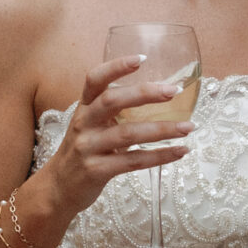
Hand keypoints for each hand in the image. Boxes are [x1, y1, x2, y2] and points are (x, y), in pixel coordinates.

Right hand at [40, 54, 192, 218]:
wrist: (58, 188)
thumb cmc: (83, 152)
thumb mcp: (91, 126)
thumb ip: (113, 111)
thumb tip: (155, 95)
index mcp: (84, 108)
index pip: (94, 80)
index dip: (116, 67)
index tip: (141, 58)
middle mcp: (84, 124)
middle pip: (112, 101)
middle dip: (145, 93)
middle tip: (173, 90)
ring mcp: (88, 148)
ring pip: (128, 134)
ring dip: (162, 130)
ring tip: (188, 127)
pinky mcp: (96, 171)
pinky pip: (133, 162)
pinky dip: (160, 156)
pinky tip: (180, 151)